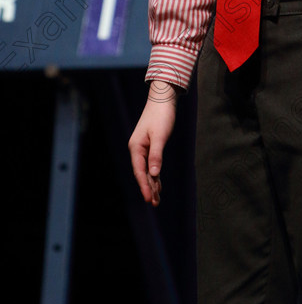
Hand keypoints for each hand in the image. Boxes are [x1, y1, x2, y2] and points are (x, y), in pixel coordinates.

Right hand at [128, 80, 179, 205]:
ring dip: (152, 184)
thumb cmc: (161, 116)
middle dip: (148, 188)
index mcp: (136, 147)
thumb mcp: (160, 136)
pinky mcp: (150, 146)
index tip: (148, 199)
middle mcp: (137, 149)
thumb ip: (156, 155)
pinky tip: (158, 184)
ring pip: (147, 170)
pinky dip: (155, 175)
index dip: (144, 186)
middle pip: (142, 173)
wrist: (163, 99)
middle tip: (155, 203)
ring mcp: (143, 148)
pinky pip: (151, 164)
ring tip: (157, 199)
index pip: (139, 171)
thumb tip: (153, 174)